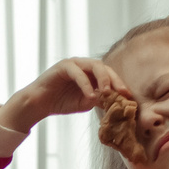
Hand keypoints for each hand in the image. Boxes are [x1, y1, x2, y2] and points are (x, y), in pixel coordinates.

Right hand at [0, 55, 126, 133]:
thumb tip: (118, 102)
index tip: (129, 97)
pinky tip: (90, 96)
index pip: (109, 75)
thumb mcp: (86, 103)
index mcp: (91, 73)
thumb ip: (100, 99)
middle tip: (122, 93)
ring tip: (107, 93)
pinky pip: (78, 73)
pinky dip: (86, 84)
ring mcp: (74, 64)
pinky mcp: (63, 66)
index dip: (120, 84)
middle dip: (115, 80)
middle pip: (105, 68)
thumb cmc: (62, 102)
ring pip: (94, 66)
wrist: (40, 104)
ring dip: (103, 79)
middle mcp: (84, 65)